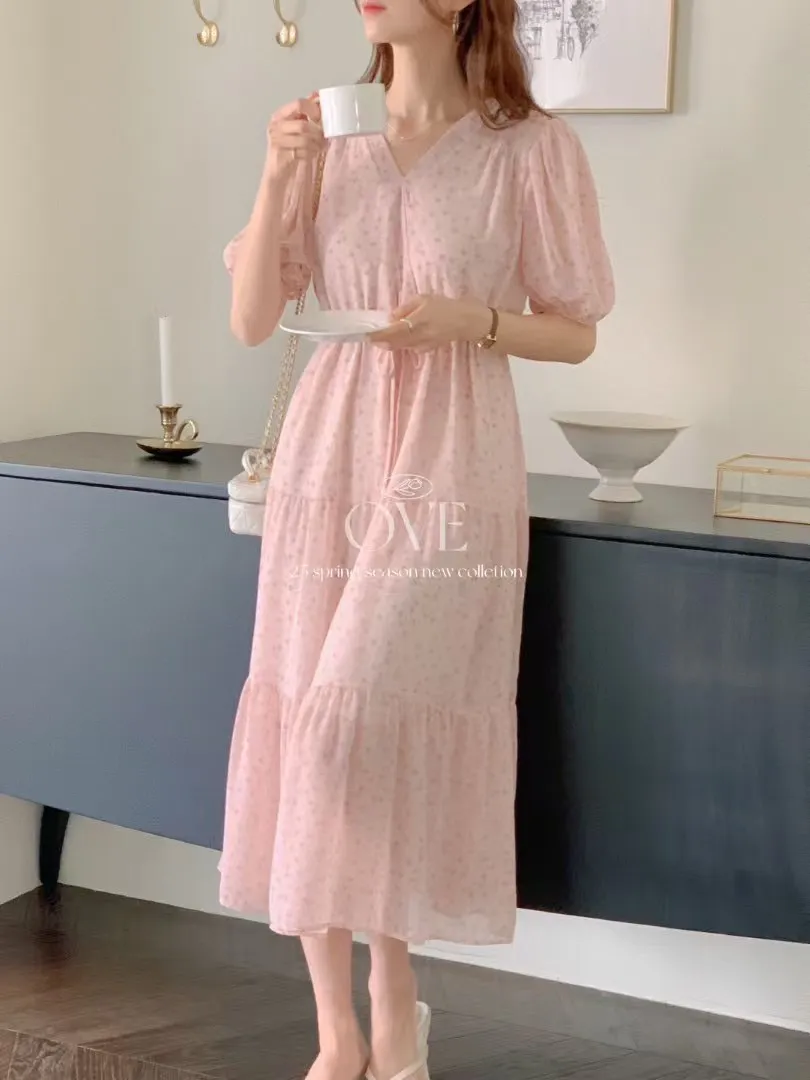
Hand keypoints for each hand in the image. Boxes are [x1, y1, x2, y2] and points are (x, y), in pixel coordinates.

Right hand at [265, 95, 324, 177]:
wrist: (278, 172)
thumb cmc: (289, 148)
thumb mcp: (296, 128)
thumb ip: (305, 112)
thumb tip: (316, 95)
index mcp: (280, 115)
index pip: (299, 104)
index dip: (313, 109)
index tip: (321, 118)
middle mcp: (276, 125)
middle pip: (303, 125)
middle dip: (317, 133)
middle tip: (324, 137)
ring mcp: (277, 140)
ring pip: (304, 140)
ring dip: (316, 145)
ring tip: (320, 146)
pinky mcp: (280, 154)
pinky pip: (301, 152)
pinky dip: (310, 153)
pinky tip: (312, 154)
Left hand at [368, 295, 491, 351]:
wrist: (467, 321)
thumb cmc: (445, 306)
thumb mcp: (424, 299)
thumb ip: (406, 308)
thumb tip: (391, 318)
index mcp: (419, 320)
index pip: (394, 330)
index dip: (380, 335)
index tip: (368, 336)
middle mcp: (421, 335)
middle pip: (396, 342)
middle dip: (382, 342)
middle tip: (371, 339)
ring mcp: (425, 344)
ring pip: (403, 347)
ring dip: (391, 344)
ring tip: (381, 340)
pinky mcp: (429, 348)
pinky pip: (412, 348)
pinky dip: (403, 345)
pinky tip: (401, 341)